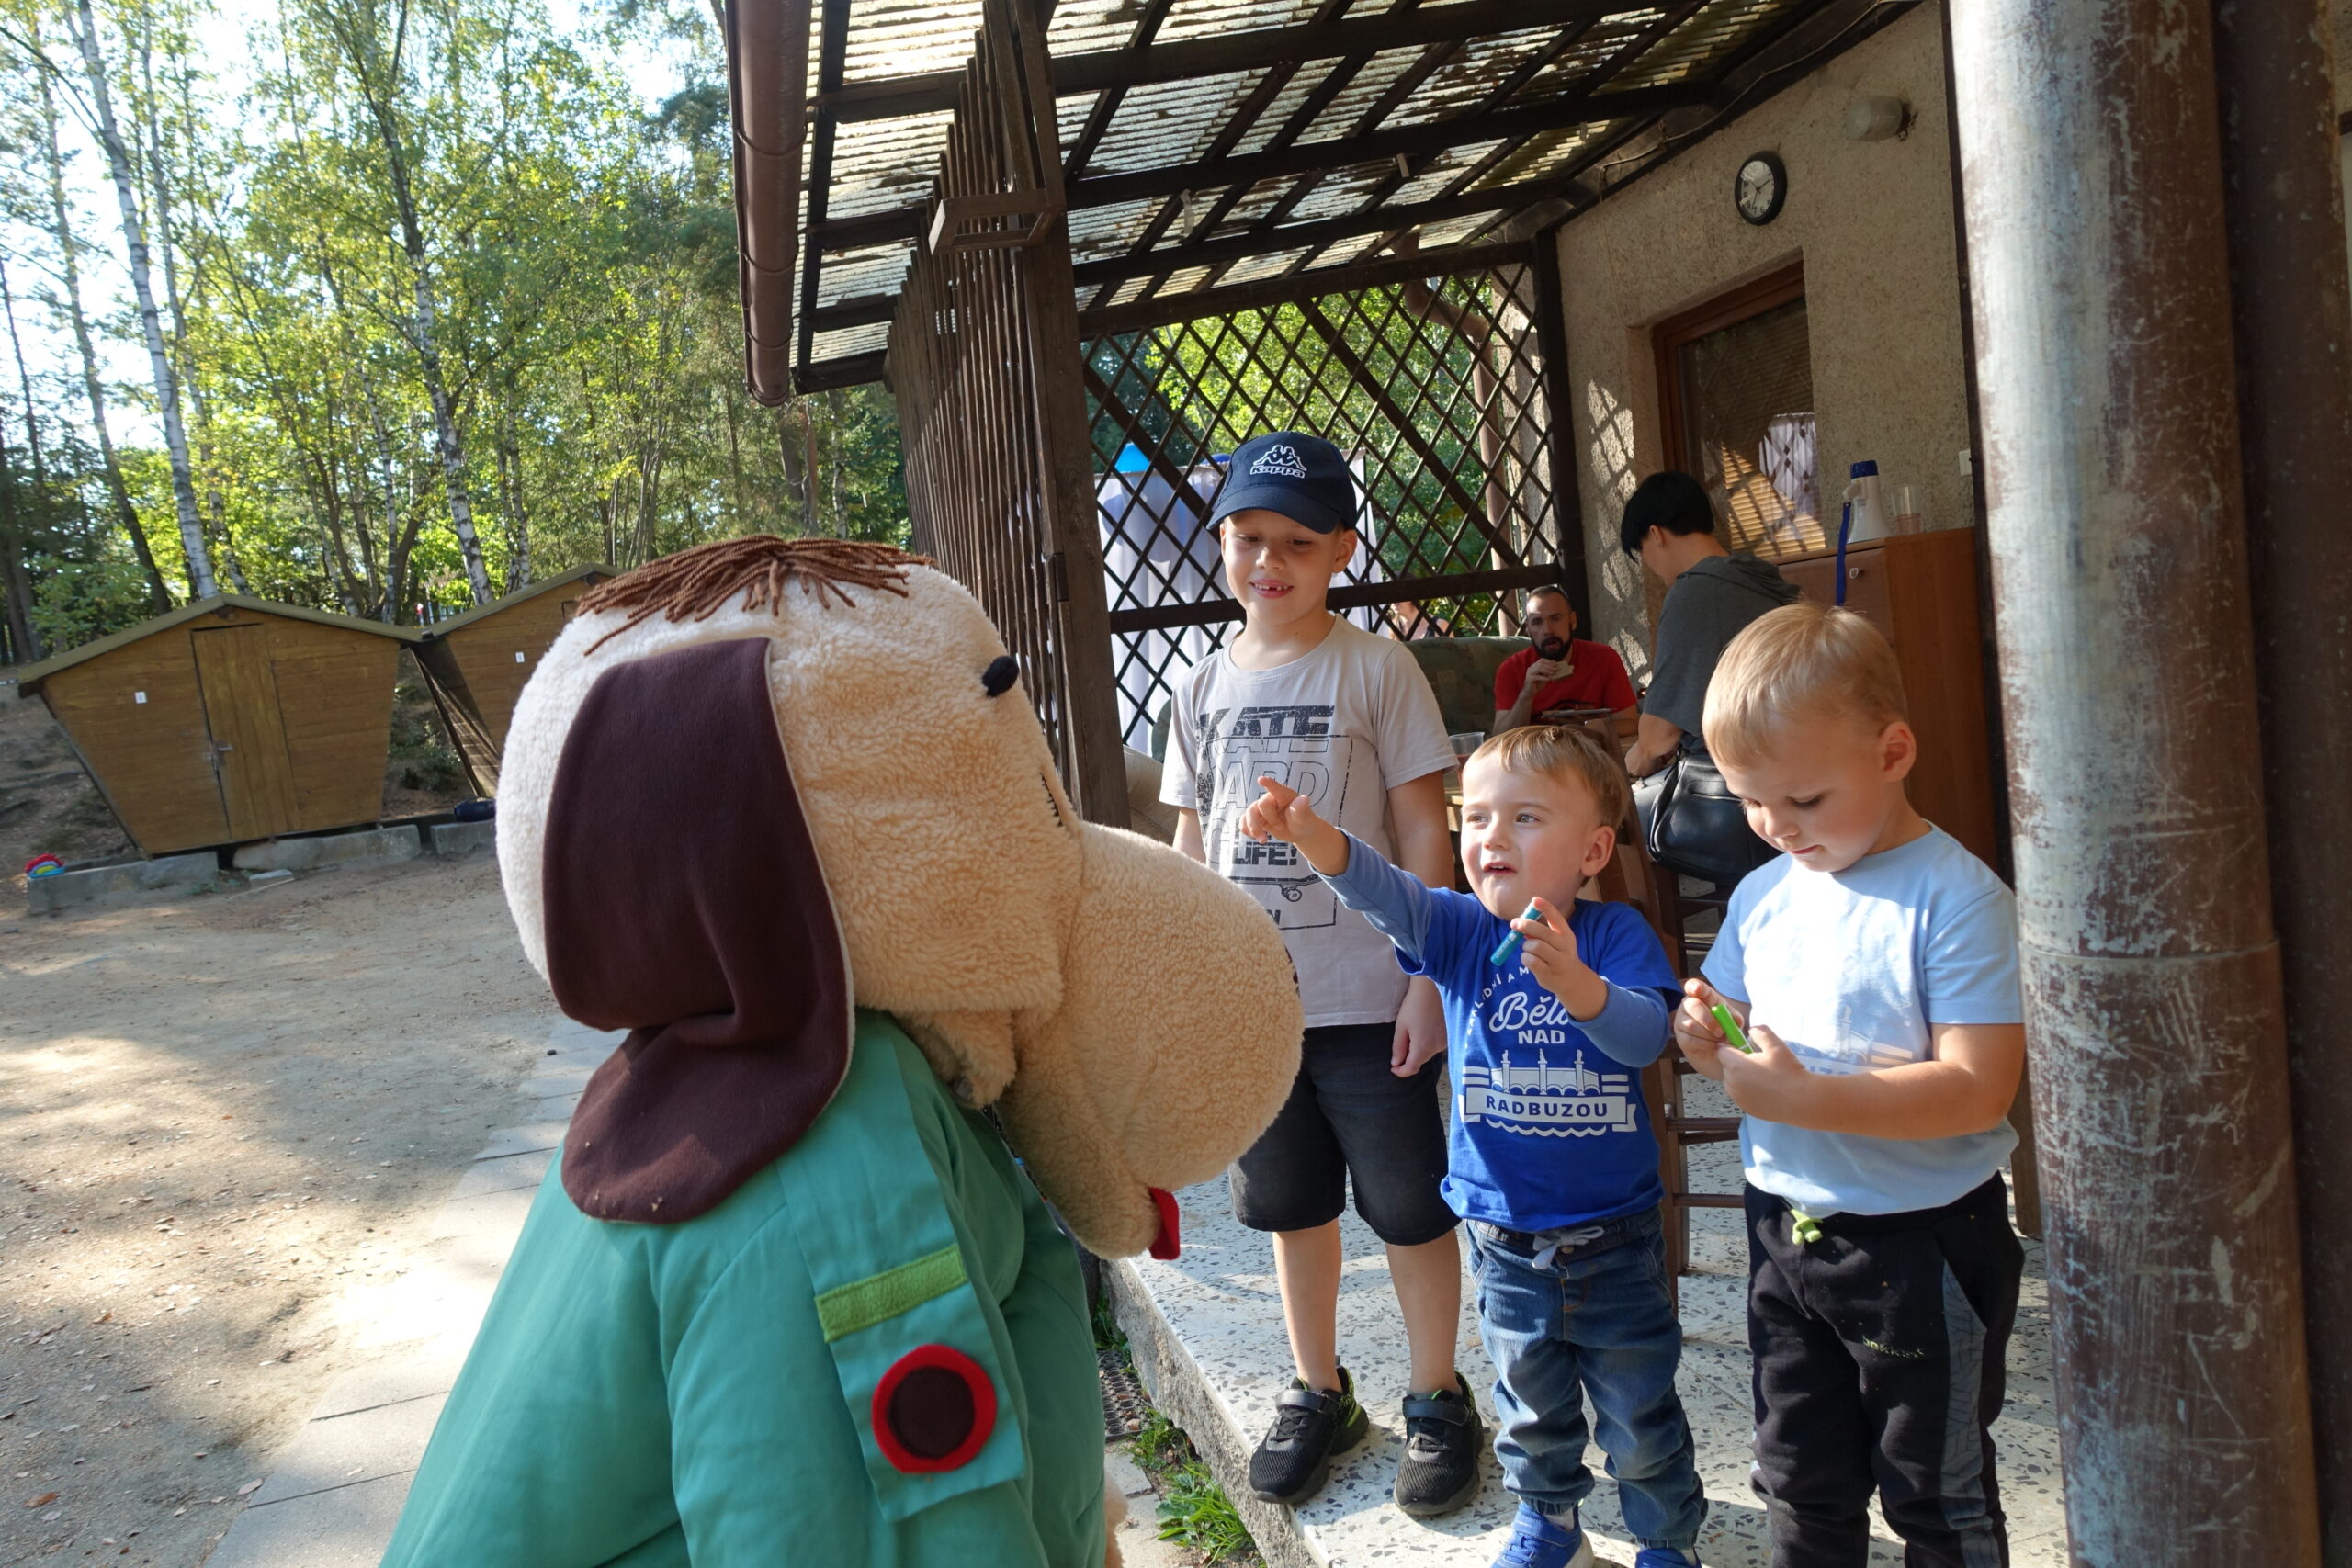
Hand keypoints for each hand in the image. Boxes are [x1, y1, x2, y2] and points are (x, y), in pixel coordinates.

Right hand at [1242, 775, 1346, 875]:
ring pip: (1250, 814)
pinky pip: (1244, 821)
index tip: (1261, 779)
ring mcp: (1262, 808)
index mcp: (1283, 794)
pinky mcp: (1256, 818)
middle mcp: (1270, 799)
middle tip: (1280, 828)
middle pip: (1260, 805)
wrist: (1297, 831)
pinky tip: (1253, 837)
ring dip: (1254, 828)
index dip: (1268, 783)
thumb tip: (1304, 798)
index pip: (1275, 788)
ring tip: (1264, 840)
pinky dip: (1246, 829)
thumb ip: (1300, 807)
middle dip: (1269, 820)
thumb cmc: (1302, 820)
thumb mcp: (1303, 815)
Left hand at [1391, 977, 1446, 1076]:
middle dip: (1408, 1059)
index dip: (1401, 1071)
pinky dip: (1427, 1044)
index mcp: (1423, 1046)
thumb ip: (1398, 1047)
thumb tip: (1396, 1063)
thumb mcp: (1401, 1026)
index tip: (1393, 1068)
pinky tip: (1423, 1029)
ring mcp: (1444, 1042)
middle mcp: (1436, 1047)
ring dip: (1418, 1050)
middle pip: (1420, 1061)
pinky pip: (1435, 1046)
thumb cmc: (1414, 1005)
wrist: (1432, 988)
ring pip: (1427, 1054)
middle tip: (1400, 1044)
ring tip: (1412, 1032)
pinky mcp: (1448, 1036)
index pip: (1411, 1069)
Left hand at [1513, 898, 1603, 1018]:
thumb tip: (1520, 925)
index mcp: (1566, 934)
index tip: (1535, 900)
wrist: (1571, 980)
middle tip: (1514, 924)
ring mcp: (1558, 961)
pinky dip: (1525, 958)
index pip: (1557, 918)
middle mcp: (1565, 946)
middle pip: (1543, 932)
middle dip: (1526, 925)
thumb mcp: (1555, 941)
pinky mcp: (1549, 973)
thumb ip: (1541, 932)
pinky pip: (1530, 961)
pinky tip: (1528, 960)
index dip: (1546, 908)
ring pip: (1535, 946)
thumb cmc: (1558, 954)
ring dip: (1526, 946)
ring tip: (1528, 949)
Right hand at [1524, 657, 1566, 688]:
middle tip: (1556, 669)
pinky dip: (1544, 678)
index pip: (1541, 660)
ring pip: (1539, 668)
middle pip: (1541, 663)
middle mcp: (1531, 668)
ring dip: (1547, 670)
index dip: (1549, 661)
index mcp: (1534, 666)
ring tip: (1553, 673)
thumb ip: (1548, 670)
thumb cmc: (1537, 684)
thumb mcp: (1545, 676)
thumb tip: (1554, 662)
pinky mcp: (1529, 679)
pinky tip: (1548, 679)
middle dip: (1549, 666)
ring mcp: (1529, 673)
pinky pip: (1537, 677)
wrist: (1530, 692)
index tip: (1555, 665)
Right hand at [1674, 977, 1738, 1081]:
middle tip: (1721, 1032)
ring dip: (1709, 1035)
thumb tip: (1733, 1021)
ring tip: (1720, 1040)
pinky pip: (1690, 1039)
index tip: (1697, 989)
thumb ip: (1734, 1018)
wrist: (1717, 1048)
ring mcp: (1681, 1021)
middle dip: (1708, 1020)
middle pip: (1693, 1005)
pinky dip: (1706, 1044)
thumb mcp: (1732, 1020)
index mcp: (1701, 996)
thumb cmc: (1724, 1028)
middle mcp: (1688, 1006)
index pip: (1693, 986)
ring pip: (1691, 1025)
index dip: (1694, 986)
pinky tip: (1714, 1046)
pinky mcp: (1680, 1037)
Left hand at [1716, 1022, 1811, 1120]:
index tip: (1748, 1050)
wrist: (1801, 1101)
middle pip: (1727, 1068)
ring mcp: (1738, 1099)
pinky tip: (1766, 1091)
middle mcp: (1731, 1083)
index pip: (1722, 1051)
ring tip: (1764, 1078)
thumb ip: (1761, 1033)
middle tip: (1760, 1064)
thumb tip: (1751, 1029)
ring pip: (1733, 1083)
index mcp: (1735, 1066)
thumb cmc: (1788, 1072)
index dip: (1734, 1048)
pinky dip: (1749, 1092)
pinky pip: (1741, 1096)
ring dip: (1742, 1078)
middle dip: (1738, 1064)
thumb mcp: (1776, 1046)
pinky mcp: (1746, 1110)